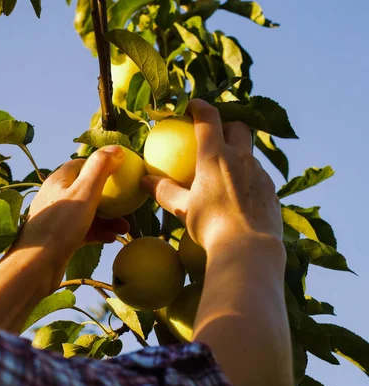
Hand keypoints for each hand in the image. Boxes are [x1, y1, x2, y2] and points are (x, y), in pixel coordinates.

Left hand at [15, 145, 129, 263]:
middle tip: (128, 206)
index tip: (123, 174)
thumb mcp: (84, 193)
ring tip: (124, 228)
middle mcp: (56, 196)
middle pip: (88, 189)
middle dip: (110, 198)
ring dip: (107, 218)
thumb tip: (116, 148)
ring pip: (87, 212)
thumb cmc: (59, 227)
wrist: (35, 266)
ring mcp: (57, 218)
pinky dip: (97, 232)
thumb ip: (99, 168)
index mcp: (59, 180)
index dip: (104, 166)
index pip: (83, 164)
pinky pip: (83, 230)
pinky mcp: (59, 237)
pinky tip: (111, 239)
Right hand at [141, 99, 282, 253]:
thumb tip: (144, 180)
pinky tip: (238, 193)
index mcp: (216, 156)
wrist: (249, 249)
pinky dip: (246, 175)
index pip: (209, 119)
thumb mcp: (183, 208)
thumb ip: (164, 191)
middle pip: (238, 126)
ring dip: (237, 151)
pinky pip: (257, 174)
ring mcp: (259, 173)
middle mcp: (241, 158)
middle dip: (226, 124)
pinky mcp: (272, 189)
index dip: (200, 107)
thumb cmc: (210, 227)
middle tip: (213, 134)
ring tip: (225, 167)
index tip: (192, 106)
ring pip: (249, 151)